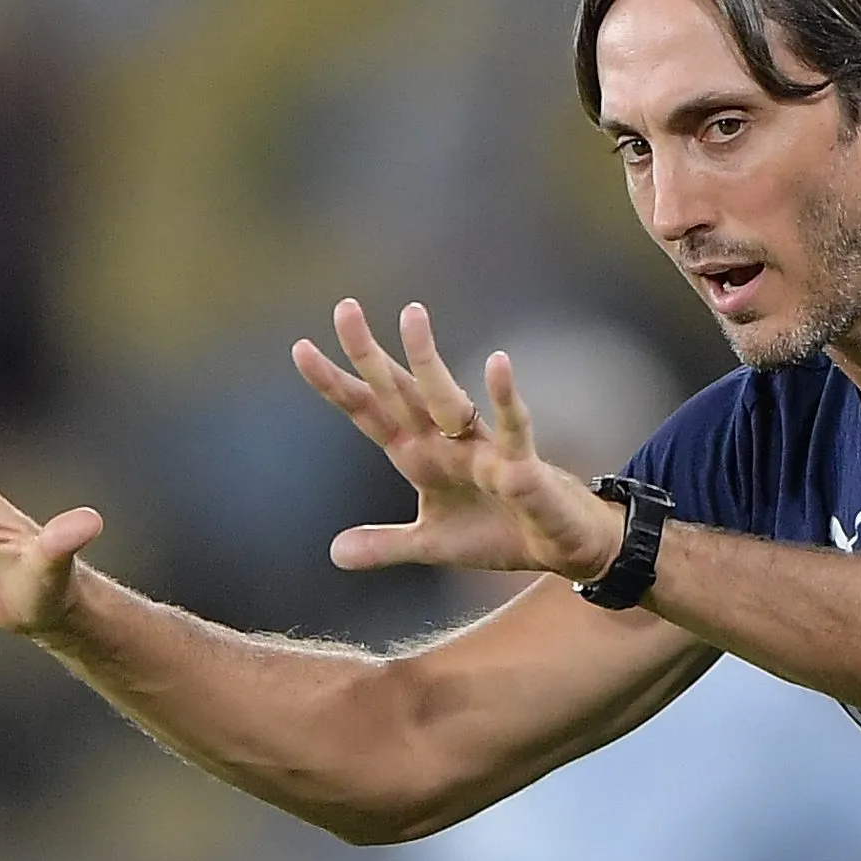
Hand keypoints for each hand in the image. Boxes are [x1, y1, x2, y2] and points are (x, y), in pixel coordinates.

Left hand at [292, 300, 623, 580]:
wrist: (560, 546)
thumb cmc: (500, 532)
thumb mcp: (433, 545)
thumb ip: (386, 544)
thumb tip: (334, 553)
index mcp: (419, 456)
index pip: (370, 413)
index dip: (336, 385)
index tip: (300, 348)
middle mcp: (445, 441)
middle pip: (400, 392)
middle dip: (370, 354)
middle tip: (343, 307)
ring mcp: (482, 449)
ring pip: (448, 398)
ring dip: (428, 359)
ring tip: (411, 315)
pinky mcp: (521, 465)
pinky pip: (512, 427)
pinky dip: (505, 398)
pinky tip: (499, 363)